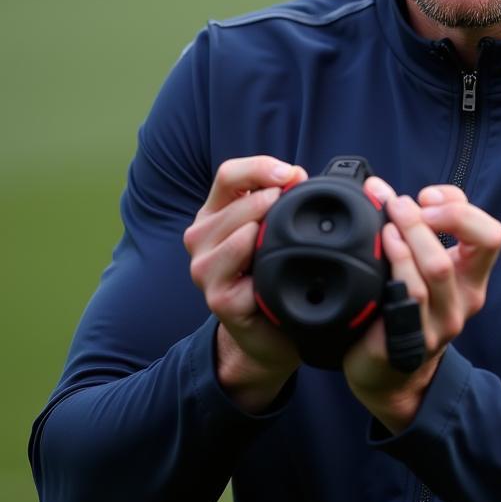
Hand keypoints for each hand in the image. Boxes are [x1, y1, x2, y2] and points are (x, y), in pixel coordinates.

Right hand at [185, 155, 306, 412]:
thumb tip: (298, 176)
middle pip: (240, 203)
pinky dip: (266, 267)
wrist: (271, 333)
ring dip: (268, 232)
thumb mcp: (274, 228)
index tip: (294, 176)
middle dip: (275, 203)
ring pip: (240, 232)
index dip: (263, 168)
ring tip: (285, 245)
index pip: (229, 174)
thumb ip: (280, 197)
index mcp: (214, 213)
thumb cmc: (274, 273)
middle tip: (298, 215)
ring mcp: (205, 270)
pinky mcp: (218, 299)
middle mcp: (201, 237)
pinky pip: (243, 271)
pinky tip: (277, 274)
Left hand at [343, 178, 500, 432]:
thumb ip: (414, 233)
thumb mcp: (421, 268)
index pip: (491, 233)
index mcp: (472, 277)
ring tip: (390, 216)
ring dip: (412, 232)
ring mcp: (441, 322)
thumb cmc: (403, 308)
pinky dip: (397, 261)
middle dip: (440, 214)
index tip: (427, 197)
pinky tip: (383, 244)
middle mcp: (464, 300)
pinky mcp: (412, 338)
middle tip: (403, 202)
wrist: (388, 374)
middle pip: (476, 244)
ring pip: (438, 267)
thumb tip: (381, 191)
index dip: (460, 206)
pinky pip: (409, 295)